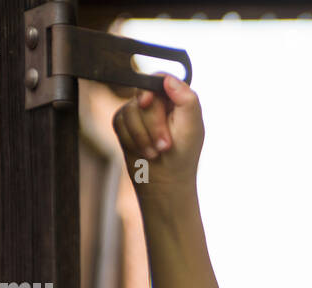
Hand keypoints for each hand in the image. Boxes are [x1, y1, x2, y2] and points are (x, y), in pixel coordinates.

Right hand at [112, 72, 203, 198]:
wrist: (164, 184)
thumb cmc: (182, 157)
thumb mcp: (191, 128)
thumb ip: (186, 100)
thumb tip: (169, 79)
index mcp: (178, 100)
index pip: (160, 79)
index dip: (151, 90)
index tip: (148, 103)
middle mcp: (159, 103)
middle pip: (143, 95)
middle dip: (152, 124)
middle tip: (164, 146)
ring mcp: (140, 112)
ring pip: (129, 110)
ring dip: (141, 136)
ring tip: (154, 152)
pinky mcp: (125, 124)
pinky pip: (119, 122)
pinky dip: (131, 139)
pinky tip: (142, 151)